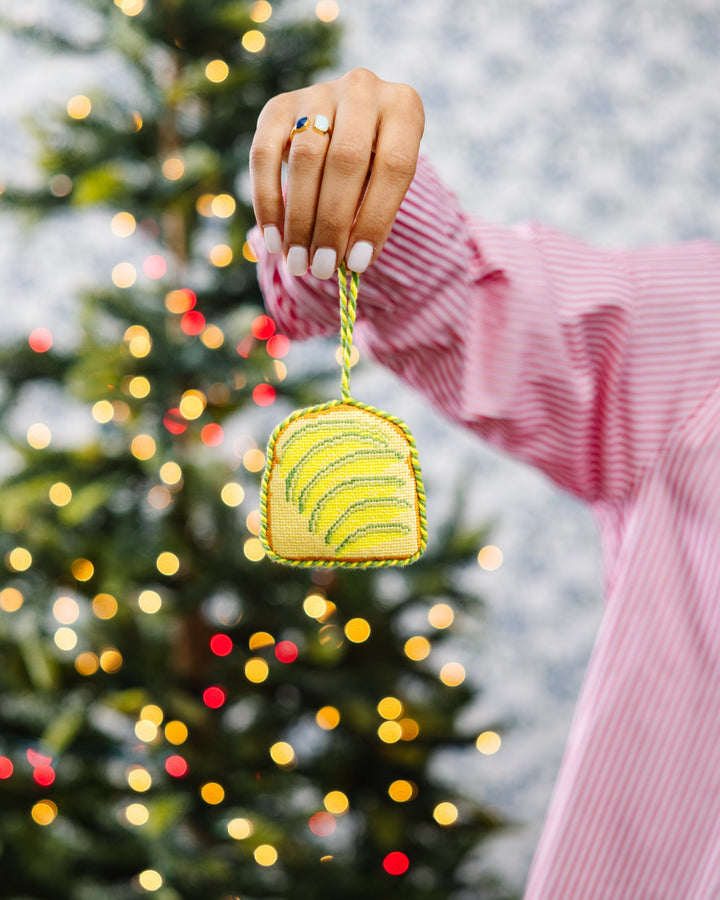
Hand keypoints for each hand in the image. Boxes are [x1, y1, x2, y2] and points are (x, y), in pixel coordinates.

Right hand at [249, 68, 423, 277]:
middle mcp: (362, 89)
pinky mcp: (278, 105)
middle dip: (332, 223)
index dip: (375, 218)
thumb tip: (349, 263)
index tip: (357, 263)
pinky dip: (266, 201)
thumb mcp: (387, 181)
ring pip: (305, 158)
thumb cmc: (376, 163)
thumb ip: (373, 212)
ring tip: (299, 262)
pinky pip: (264, 154)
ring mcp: (318, 92)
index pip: (395, 166)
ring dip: (299, 219)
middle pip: (347, 160)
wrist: (345, 122)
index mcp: (404, 107)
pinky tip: (274, 240)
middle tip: (323, 268)